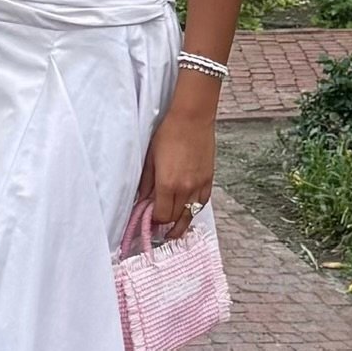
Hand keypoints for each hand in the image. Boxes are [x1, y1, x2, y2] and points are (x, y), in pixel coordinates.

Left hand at [137, 105, 214, 237]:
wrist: (192, 118)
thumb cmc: (168, 133)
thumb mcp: (150, 158)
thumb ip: (146, 183)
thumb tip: (142, 199)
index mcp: (167, 184)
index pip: (160, 215)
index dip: (154, 221)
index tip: (149, 220)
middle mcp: (184, 189)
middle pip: (175, 218)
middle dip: (166, 225)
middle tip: (159, 228)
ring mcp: (199, 185)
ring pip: (190, 214)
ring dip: (181, 223)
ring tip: (174, 231)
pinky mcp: (209, 179)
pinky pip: (202, 203)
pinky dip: (194, 210)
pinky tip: (189, 213)